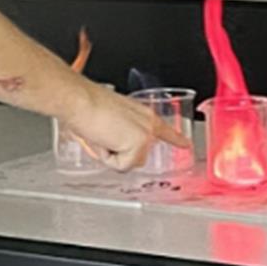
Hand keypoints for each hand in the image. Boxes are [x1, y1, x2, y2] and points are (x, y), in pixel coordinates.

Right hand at [63, 82, 190, 171]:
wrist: (79, 100)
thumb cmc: (87, 105)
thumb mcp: (112, 118)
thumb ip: (122, 131)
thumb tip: (111, 143)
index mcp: (144, 115)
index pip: (165, 130)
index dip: (177, 139)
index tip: (187, 145)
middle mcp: (149, 124)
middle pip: (138, 157)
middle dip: (119, 154)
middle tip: (104, 135)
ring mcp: (146, 135)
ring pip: (129, 163)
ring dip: (112, 156)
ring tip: (102, 135)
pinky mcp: (138, 144)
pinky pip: (121, 166)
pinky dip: (107, 158)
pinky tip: (103, 140)